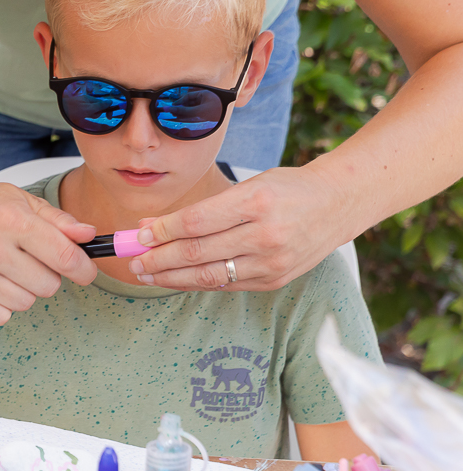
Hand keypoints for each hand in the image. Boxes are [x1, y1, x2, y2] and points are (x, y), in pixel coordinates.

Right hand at [0, 178, 97, 325]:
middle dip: (49, 275)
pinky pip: (0, 316)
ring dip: (25, 290)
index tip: (85, 271)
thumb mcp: (19, 200)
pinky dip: (3, 304)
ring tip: (10, 270)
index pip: (63, 257)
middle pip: (48, 285)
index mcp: (11, 220)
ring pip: (26, 302)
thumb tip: (89, 235)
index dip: (83, 269)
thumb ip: (58, 220)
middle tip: (34, 261)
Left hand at [127, 167, 341, 290]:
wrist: (338, 204)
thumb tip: (150, 226)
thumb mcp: (247, 186)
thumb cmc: (286, 189)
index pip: (195, 222)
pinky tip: (175, 278)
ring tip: (145, 274)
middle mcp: (266, 234)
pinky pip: (225, 284)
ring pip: (208, 275)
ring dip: (169, 277)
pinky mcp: (274, 280)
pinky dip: (196, 282)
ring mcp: (272, 261)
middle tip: (132, 261)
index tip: (138, 236)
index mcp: (256, 202)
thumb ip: (201, 209)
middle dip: (157, 259)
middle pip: (196, 252)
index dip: (162, 232)